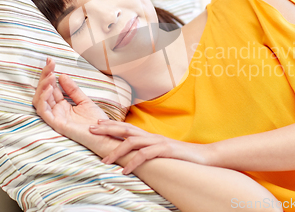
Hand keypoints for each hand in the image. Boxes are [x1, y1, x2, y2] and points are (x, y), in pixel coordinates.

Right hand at [33, 57, 120, 157]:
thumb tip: (62, 75)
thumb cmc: (96, 121)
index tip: (51, 60)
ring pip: (40, 101)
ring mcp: (55, 118)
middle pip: (43, 92)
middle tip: (49, 63)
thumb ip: (73, 90)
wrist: (105, 134)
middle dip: (44, 76)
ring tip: (49, 75)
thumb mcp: (84, 101)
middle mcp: (56, 111)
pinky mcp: (57, 124)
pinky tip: (49, 88)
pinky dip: (43, 99)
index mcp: (62, 106)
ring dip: (42, 86)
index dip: (49, 74)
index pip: (51, 88)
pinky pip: (44, 111)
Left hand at [89, 120, 212, 173]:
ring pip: (133, 142)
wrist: (204, 157)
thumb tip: (132, 155)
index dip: (110, 124)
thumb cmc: (180, 156)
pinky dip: (133, 162)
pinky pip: (146, 155)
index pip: (126, 127)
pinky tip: (125, 170)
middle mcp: (152, 136)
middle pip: (126, 129)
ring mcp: (159, 142)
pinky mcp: (166, 150)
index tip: (95, 124)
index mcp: (149, 136)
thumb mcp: (160, 152)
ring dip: (117, 150)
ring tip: (105, 161)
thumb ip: (147, 151)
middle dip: (107, 129)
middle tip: (90, 130)